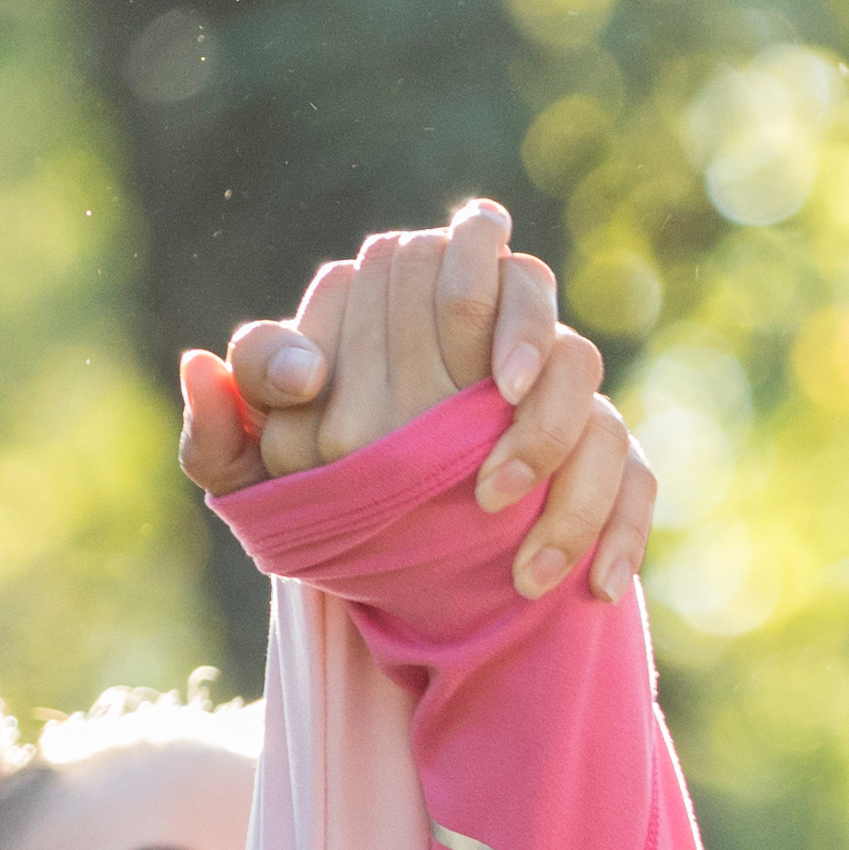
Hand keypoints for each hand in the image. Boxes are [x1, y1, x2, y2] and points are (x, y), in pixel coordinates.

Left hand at [174, 202, 656, 602]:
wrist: (367, 552)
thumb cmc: (308, 487)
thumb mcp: (257, 463)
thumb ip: (234, 412)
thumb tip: (213, 363)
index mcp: (420, 300)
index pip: (475, 262)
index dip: (501, 311)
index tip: (495, 381)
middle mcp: (499, 345)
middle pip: (560, 347)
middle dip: (538, 428)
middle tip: (489, 498)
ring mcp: (562, 404)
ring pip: (600, 418)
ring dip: (576, 490)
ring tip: (527, 565)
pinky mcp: (605, 466)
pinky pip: (635, 487)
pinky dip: (621, 535)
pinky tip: (594, 587)